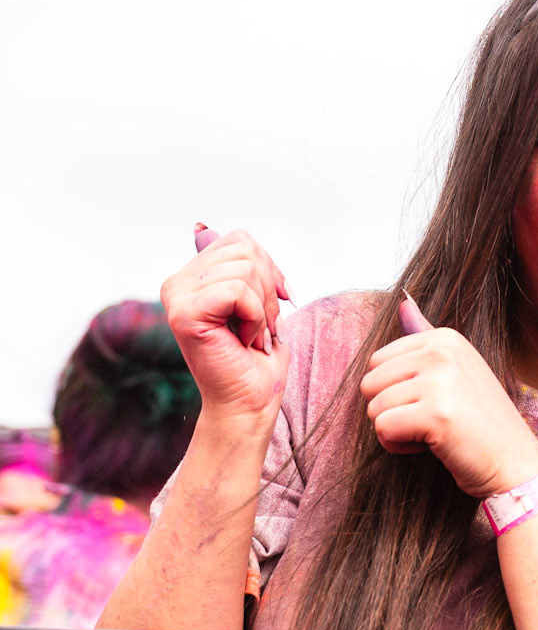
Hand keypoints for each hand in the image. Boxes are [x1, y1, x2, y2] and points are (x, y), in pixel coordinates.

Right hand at [161, 229, 288, 424]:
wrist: (248, 402)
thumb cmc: (256, 357)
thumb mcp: (255, 297)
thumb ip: (235, 263)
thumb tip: (201, 226)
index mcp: (191, 276)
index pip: (241, 240)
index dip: (269, 271)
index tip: (268, 306)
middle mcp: (177, 283)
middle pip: (246, 250)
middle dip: (268, 290)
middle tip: (258, 327)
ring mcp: (176, 297)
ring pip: (245, 269)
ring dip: (262, 308)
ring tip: (249, 336)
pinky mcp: (184, 314)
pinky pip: (238, 290)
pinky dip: (254, 317)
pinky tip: (242, 340)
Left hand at [360, 326, 537, 497]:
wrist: (514, 462)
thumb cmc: (481, 422)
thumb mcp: (457, 368)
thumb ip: (425, 335)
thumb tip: (402, 301)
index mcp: (445, 337)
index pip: (378, 361)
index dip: (395, 390)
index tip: (432, 402)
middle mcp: (442, 352)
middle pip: (370, 382)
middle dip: (389, 409)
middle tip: (429, 420)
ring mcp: (441, 381)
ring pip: (374, 408)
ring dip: (395, 431)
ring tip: (432, 434)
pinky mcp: (436, 414)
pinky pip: (383, 429)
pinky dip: (399, 446)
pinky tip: (431, 446)